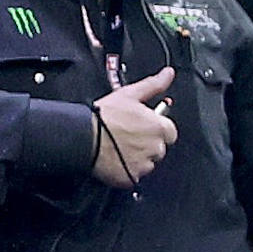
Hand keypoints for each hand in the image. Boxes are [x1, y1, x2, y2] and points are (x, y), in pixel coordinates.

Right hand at [90, 68, 177, 188]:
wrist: (83, 135)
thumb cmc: (104, 115)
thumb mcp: (130, 94)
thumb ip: (153, 85)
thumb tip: (168, 74)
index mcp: (159, 127)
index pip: (169, 131)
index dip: (155, 127)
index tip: (142, 126)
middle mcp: (156, 148)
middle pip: (159, 148)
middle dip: (147, 143)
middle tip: (127, 135)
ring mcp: (145, 164)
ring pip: (148, 162)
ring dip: (138, 156)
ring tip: (119, 145)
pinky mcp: (133, 177)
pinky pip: (136, 175)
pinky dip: (128, 169)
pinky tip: (116, 158)